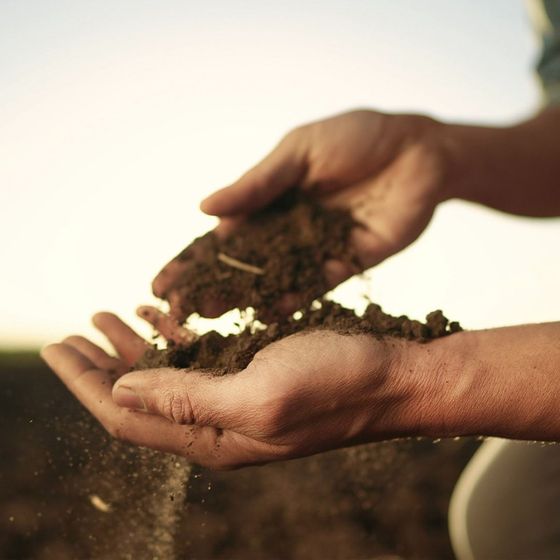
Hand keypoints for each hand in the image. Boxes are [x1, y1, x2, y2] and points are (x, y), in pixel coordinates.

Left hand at [41, 313, 434, 468]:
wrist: (392, 377)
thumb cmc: (335, 384)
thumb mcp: (259, 394)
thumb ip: (187, 399)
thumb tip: (118, 393)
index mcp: (212, 437)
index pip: (125, 416)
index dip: (84, 385)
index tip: (54, 348)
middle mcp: (217, 424)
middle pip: (138, 398)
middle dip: (99, 365)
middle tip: (70, 332)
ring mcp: (235, 399)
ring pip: (166, 377)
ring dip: (132, 348)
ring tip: (108, 315)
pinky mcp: (253, 375)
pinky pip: (199, 361)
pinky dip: (173, 339)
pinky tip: (162, 317)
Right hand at [154, 109, 449, 317]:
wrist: (418, 151)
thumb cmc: (356, 138)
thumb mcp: (299, 152)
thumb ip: (257, 184)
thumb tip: (204, 208)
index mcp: (269, 202)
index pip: (221, 236)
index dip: (191, 260)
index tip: (159, 285)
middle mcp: (287, 232)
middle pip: (240, 267)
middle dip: (208, 289)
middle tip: (175, 316)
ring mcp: (314, 251)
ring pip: (272, 281)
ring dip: (241, 301)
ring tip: (210, 322)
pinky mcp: (346, 263)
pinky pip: (315, 287)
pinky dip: (291, 302)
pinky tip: (266, 318)